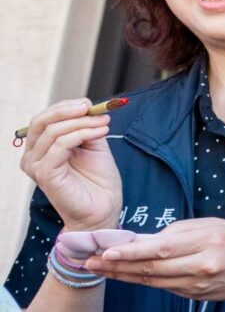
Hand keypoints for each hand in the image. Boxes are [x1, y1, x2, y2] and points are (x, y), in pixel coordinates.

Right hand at [17, 100, 122, 232]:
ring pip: (53, 131)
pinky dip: (82, 134)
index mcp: (40, 148)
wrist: (103, 208)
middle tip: (90, 107)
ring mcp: (36, 166)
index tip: (89, 103)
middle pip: (41, 121)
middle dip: (67, 110)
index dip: (65, 107)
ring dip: (82, 123)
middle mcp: (32, 156)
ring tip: (103, 123)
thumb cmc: (98, 180)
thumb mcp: (93, 145)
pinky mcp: (45, 174)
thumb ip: (86, 126)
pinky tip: (100, 132)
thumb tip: (87, 107)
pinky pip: (60, 145)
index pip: (44, 119)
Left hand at [86, 219, 224, 311]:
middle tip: (90, 262)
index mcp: (208, 243)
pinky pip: (162, 287)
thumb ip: (180, 231)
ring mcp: (196, 285)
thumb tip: (145, 239)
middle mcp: (201, 266)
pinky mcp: (194, 296)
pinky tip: (125, 275)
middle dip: (117, 265)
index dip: (131, 252)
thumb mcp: (215, 225)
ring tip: (99, 269)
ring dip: (123, 275)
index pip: (161, 249)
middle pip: (151, 268)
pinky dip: (141, 280)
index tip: (106, 251)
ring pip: (152, 281)